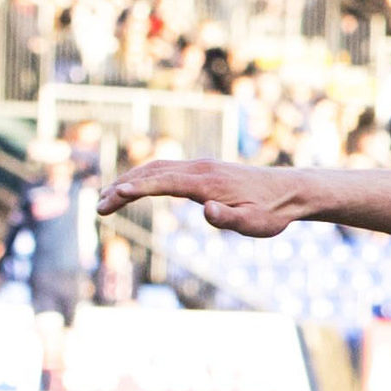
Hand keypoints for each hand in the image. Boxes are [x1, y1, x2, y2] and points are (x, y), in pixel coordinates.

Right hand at [100, 157, 310, 236]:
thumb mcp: (255, 224)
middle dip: (122, 187)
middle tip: (99, 208)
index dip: (137, 189)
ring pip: (156, 168)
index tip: (114, 196)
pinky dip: (143, 176)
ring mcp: (201, 166)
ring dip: (129, 180)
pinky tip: (133, 188)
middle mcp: (200, 169)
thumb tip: (206, 210)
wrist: (291, 191)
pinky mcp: (203, 169)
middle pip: (152, 172)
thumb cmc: (272, 212)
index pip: (164, 182)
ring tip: (107, 199)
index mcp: (208, 182)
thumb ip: (229, 219)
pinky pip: (165, 169)